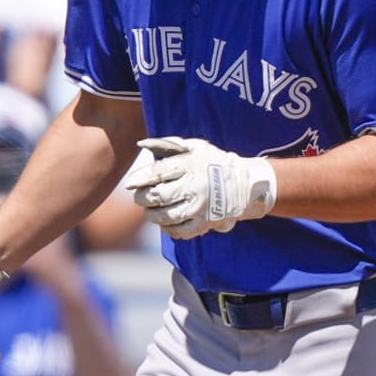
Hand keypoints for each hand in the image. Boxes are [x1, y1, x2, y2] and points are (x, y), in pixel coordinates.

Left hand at [124, 137, 276, 240]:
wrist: (245, 185)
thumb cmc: (213, 162)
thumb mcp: (195, 147)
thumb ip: (168, 144)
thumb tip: (142, 143)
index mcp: (189, 166)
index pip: (157, 172)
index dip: (139, 178)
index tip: (130, 183)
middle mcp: (194, 187)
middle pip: (158, 196)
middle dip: (142, 197)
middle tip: (141, 196)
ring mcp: (199, 207)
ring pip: (165, 216)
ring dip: (151, 214)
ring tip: (150, 210)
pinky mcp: (204, 223)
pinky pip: (179, 231)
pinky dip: (167, 228)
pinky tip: (165, 221)